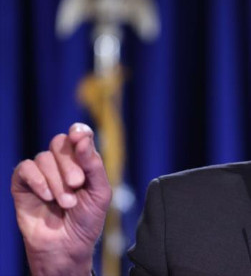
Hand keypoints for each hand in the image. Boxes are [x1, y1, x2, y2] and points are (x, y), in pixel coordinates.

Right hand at [12, 123, 111, 275]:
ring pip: (44, 158)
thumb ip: (93, 164)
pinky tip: (47, 196)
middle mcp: (60, 163)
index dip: (78, 132)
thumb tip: (81, 137)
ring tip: (67, 203)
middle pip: (60, 144)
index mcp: (82, 161)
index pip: (78, 136)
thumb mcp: (100, 192)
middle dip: (70, 164)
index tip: (79, 136)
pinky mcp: (23, 184)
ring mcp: (41, 173)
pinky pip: (25, 169)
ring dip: (56, 180)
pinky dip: (37, 180)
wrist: (67, 246)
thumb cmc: (87, 220)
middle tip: (77, 184)